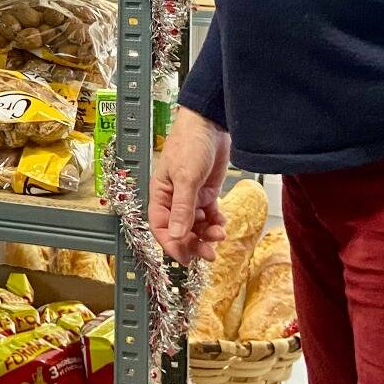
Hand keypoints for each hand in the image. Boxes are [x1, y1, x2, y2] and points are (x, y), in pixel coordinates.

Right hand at [152, 107, 230, 263]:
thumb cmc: (190, 143)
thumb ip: (182, 209)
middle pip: (180, 230)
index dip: (171, 245)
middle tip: (209, 254)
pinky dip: (216, 221)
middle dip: (194, 243)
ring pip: (197, 225)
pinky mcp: (207, 192)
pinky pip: (209, 215)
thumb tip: (178, 237)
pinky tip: (222, 221)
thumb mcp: (186, 178)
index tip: (185, 259)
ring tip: (220, 234)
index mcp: (160, 194)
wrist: (211, 123)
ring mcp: (192, 196)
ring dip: (208, 233)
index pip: (160, 227)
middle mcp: (174, 198)